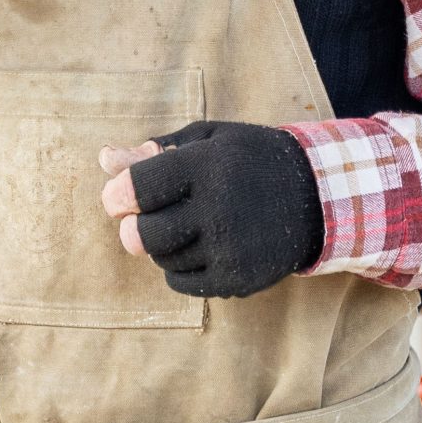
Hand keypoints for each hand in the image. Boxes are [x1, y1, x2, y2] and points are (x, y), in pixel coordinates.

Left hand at [97, 121, 324, 298]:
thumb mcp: (208, 140)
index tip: (118, 198)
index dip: (118, 195)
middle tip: (137, 220)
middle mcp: (220, 209)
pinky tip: (196, 245)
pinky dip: (177, 266)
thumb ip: (154, 150)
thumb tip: (105, 160)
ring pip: (162, 258)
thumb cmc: (250, 160)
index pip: (141, 187)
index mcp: (208, 165)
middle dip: (132, 228)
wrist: (315, 198)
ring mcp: (230, 248)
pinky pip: (181, 281)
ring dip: (159, 245)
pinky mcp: (238, 278)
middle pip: (144, 234)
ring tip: (181, 225)